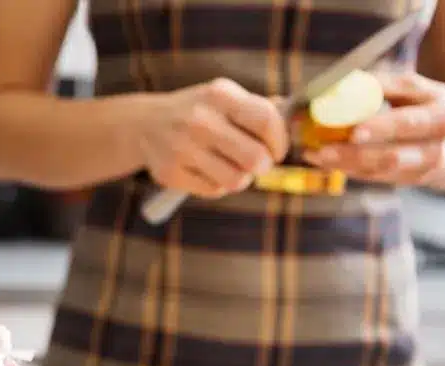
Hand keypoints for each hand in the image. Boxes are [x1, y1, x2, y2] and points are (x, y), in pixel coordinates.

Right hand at [140, 78, 288, 198]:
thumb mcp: (224, 97)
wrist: (144, 124)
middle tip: (259, 163)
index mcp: (219, 95)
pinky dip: (218, 185)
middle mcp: (199, 120)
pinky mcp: (171, 173)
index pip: (266, 120)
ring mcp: (182, 148)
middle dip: (264, 165)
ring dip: (242, 178)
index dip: (281, 141)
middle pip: (255, 158)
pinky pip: (214, 191)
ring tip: (233, 168)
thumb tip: (300, 119)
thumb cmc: (198, 111)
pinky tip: (209, 172)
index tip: (278, 150)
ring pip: (236, 180)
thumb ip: (260, 108)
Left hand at [302, 71, 444, 188]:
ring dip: (344, 164)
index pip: (409, 123)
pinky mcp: (412, 182)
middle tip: (321, 149)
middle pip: (392, 155)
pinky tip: (324, 160)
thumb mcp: (421, 90)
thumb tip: (340, 84)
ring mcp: (424, 170)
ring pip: (380, 171)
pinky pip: (376, 178)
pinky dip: (348, 170)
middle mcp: (438, 147)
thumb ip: (384, 86)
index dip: (381, 128)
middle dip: (354, 154)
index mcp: (442, 116)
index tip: (352, 129)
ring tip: (313, 154)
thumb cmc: (436, 107)